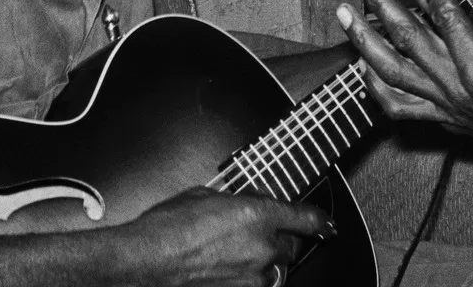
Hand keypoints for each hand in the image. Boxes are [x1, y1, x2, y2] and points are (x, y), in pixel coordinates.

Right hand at [116, 187, 333, 285]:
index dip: (320, 220)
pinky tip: (230, 270)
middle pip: (293, 246)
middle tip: (263, 234)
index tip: (325, 223)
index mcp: (257, 214)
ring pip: (276, 269)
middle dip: (283, 240)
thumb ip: (236, 201)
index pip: (306, 217)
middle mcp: (262, 246)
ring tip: (240, 255)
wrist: (147, 260)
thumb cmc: (168, 227)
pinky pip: (257, 284)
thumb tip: (245, 203)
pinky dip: (249, 278)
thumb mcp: (205, 196)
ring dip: (266, 262)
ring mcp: (253, 275)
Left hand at [335, 0, 472, 158]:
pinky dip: (375, 85)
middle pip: (407, 39)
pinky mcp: (440, 118)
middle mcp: (455, 89)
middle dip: (380, 3)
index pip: (447, 18)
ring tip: (345, 14)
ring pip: (391, 72)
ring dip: (364, 40)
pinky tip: (362, 62)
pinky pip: (397, 106)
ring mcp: (443, 105)